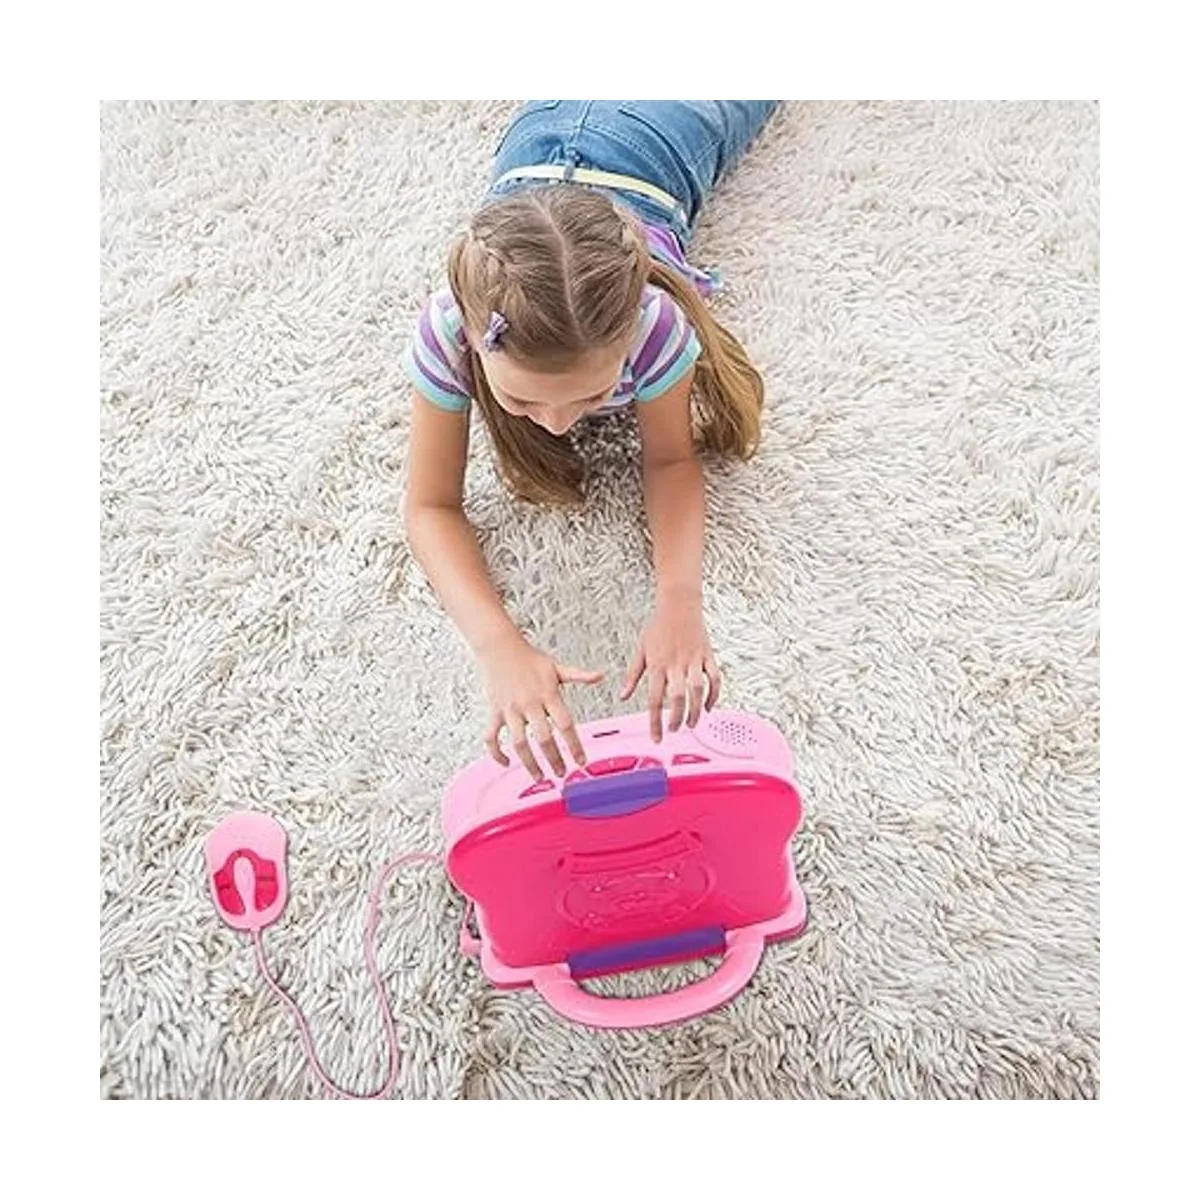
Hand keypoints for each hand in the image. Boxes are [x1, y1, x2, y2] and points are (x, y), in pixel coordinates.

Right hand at [479, 631, 604, 778]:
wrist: (500, 647)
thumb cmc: (530, 658)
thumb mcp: (557, 667)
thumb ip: (579, 675)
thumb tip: (601, 675)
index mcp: (548, 695)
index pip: (565, 724)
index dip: (574, 745)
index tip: (581, 761)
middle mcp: (530, 704)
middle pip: (543, 738)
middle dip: (554, 759)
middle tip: (562, 774)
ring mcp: (511, 710)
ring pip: (519, 743)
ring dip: (529, 763)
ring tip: (540, 777)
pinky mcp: (495, 712)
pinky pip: (492, 737)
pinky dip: (496, 753)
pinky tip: (506, 762)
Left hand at [620, 594, 720, 740]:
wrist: (679, 604)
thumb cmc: (659, 626)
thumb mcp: (640, 650)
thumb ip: (632, 676)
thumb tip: (622, 696)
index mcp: (657, 665)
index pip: (654, 699)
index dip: (655, 722)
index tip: (656, 738)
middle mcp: (676, 664)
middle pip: (677, 698)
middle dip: (676, 719)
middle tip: (674, 730)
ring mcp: (694, 661)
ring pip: (697, 691)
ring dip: (695, 711)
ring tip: (691, 724)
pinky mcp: (708, 656)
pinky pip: (714, 679)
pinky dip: (713, 695)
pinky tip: (708, 706)